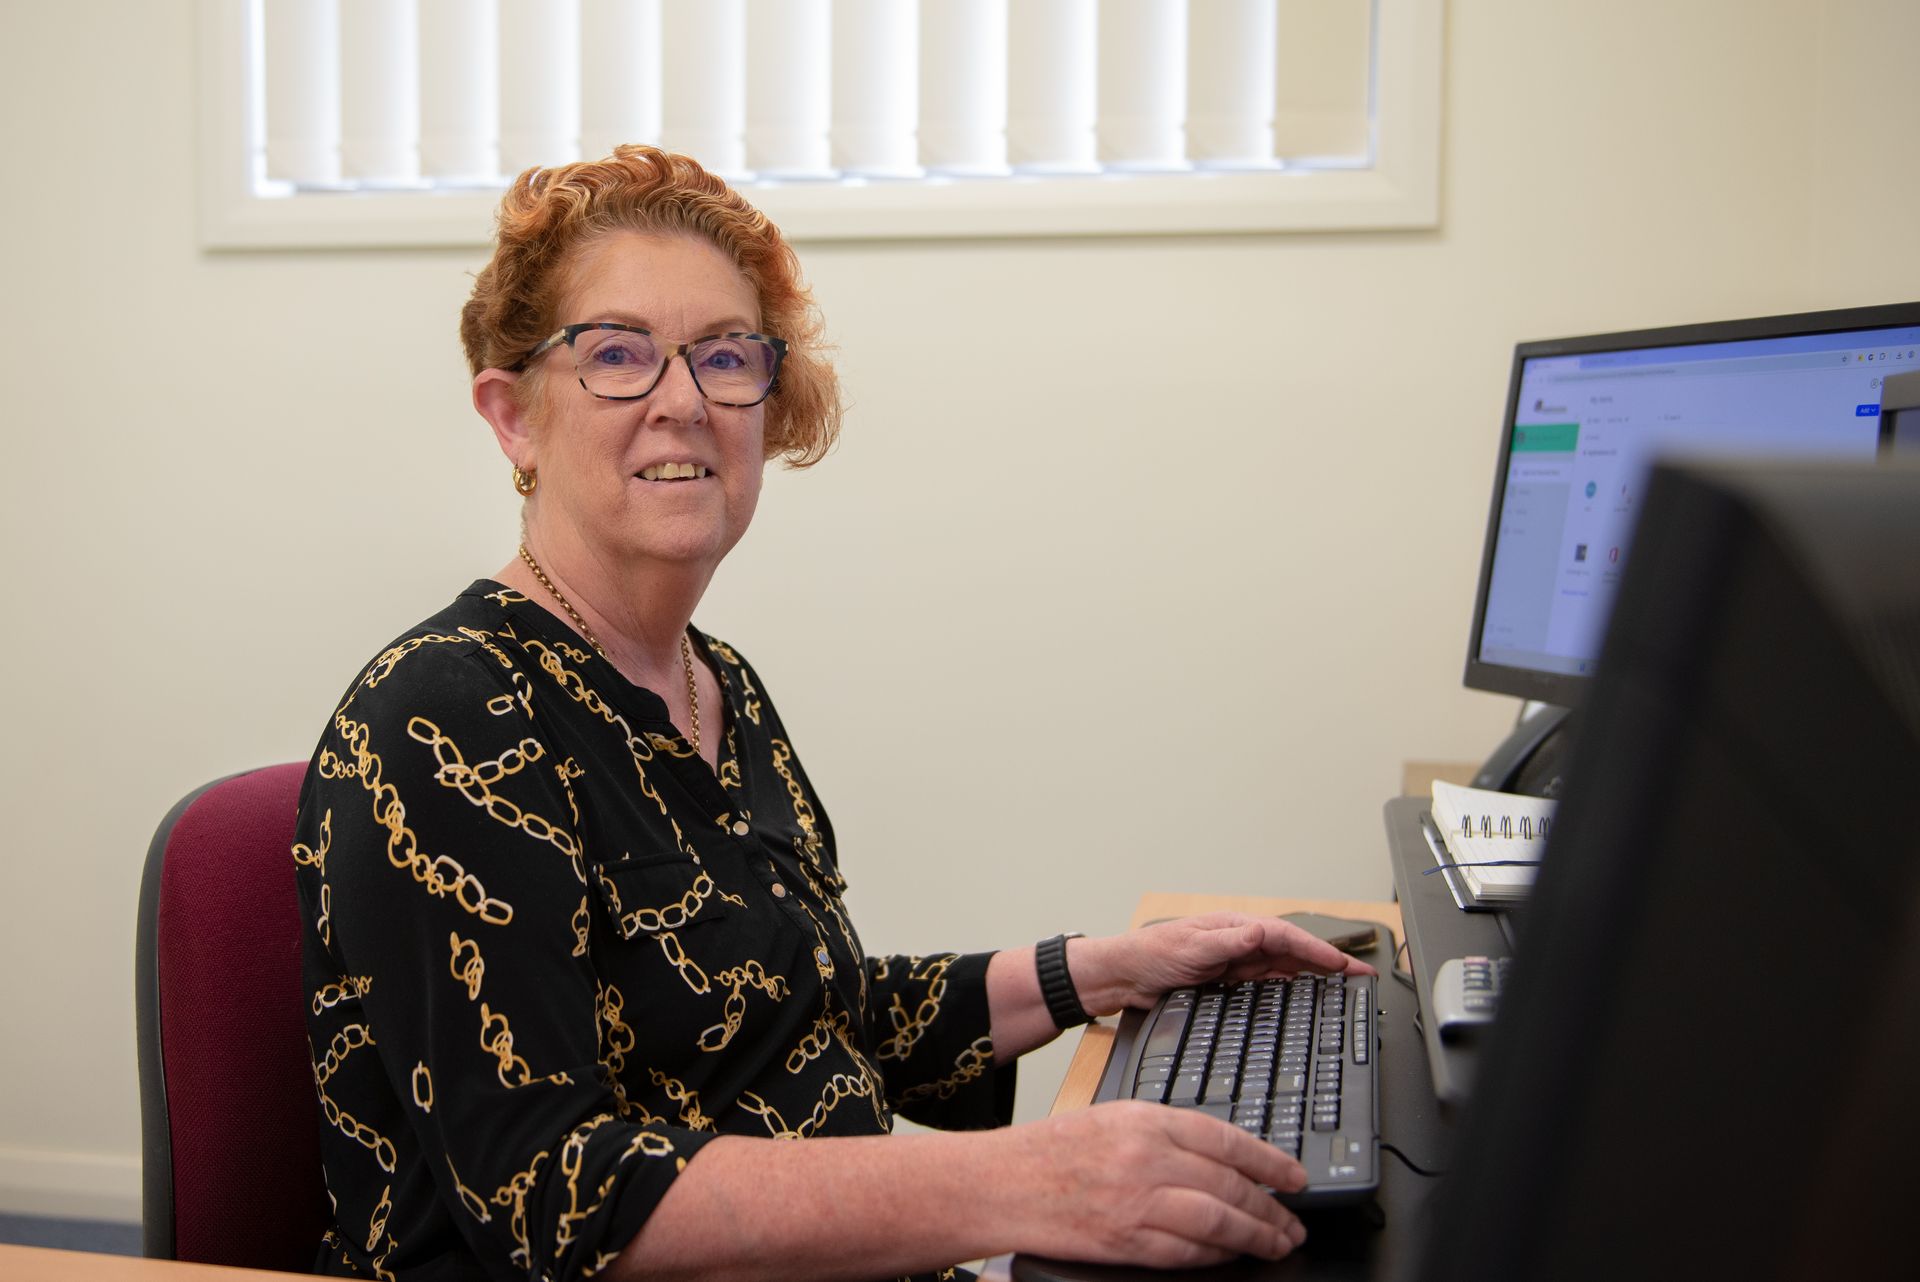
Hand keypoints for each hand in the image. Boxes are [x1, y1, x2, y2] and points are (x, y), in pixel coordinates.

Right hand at [999, 1100, 1308, 1267]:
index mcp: (1145, 1119)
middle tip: (1294, 1220)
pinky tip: (1233, 1256)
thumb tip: (1223, 1159)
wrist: (1001, 1183)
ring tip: (1277, 1243)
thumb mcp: (1112, 1118)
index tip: (1294, 1178)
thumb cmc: (1051, 1151)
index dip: (1270, 1161)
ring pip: (1218, 1222)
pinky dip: (1217, 1256)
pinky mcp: (1124, 1241)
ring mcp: (1136, 1202)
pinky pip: (1186, 1253)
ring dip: (1257, 1236)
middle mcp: (1145, 1158)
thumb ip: (1165, 1133)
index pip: (1226, 1139)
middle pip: (1230, 1184)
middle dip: (1271, 1207)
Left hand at [1074, 913, 1376, 1015]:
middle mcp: (1240, 942)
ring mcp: (1236, 962)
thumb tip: (1261, 933)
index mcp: (1235, 927)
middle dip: (1328, 962)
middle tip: (1361, 976)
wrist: (1123, 976)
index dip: (1318, 951)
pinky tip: (1306, 996)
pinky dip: (1292, 988)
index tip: (1344, 966)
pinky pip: (1268, 983)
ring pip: (1286, 968)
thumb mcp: (1190, 949)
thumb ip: (1227, 942)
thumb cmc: (1149, 955)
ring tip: (1346, 986)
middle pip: (1294, 952)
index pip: (1287, 938)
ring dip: (1315, 975)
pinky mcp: (1229, 982)